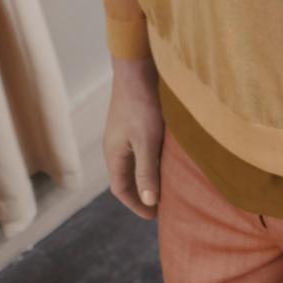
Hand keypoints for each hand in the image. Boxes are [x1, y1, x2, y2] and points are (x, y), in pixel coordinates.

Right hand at [104, 58, 164, 219]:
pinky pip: (141, 153)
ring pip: (134, 166)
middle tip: (163, 207)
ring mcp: (124, 135)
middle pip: (127, 180)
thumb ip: (146, 172)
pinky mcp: (134, 125)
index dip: (137, 205)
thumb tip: (149, 202)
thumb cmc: (142, 104)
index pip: (120, 190)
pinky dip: (153, 165)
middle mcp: (116, 147)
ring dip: (148, 180)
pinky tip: (168, 165)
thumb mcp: (147, 142)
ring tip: (167, 190)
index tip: (154, 216)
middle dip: (142, 196)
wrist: (137, 66)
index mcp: (113, 154)